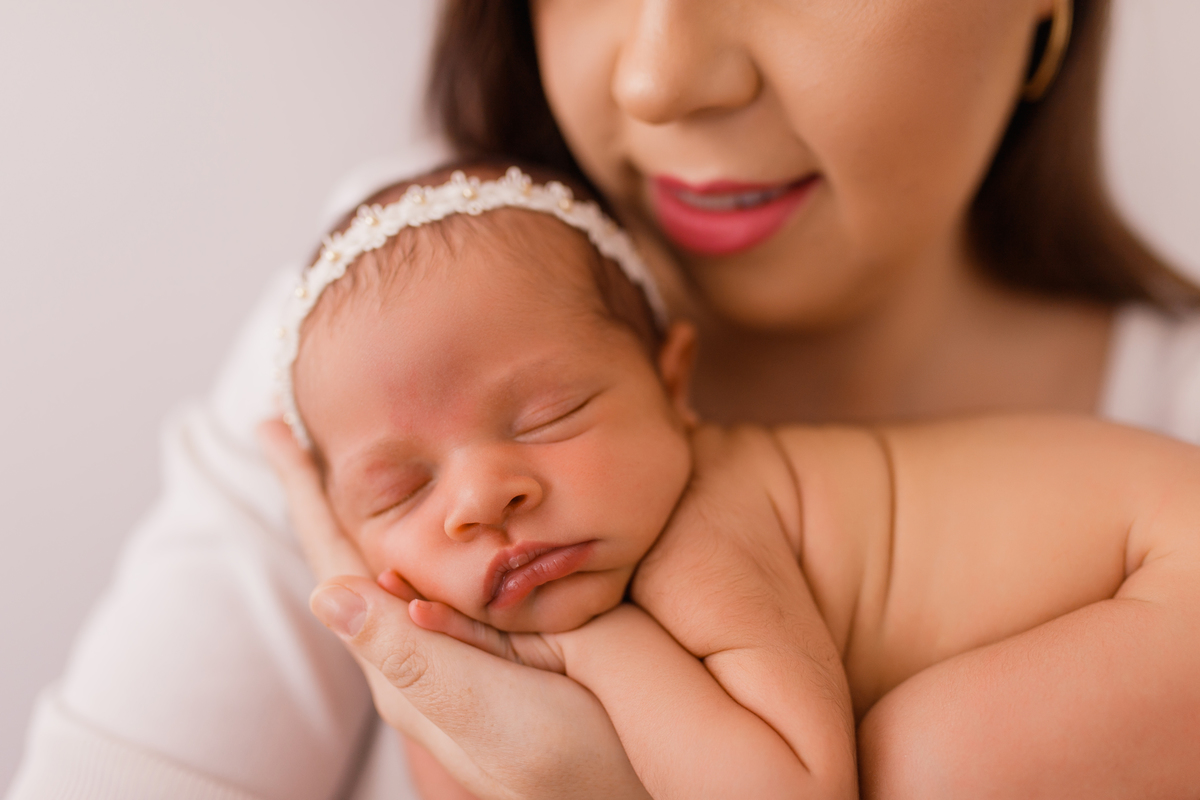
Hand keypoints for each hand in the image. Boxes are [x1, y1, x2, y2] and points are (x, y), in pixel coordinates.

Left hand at [257, 419, 648, 799]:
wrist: (639, 793)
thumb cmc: (570, 761)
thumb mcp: (485, 712)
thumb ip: (412, 655)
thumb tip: (325, 593)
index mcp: (404, 665)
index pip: (335, 564)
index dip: (304, 493)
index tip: (273, 427)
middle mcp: (421, 650)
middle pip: (353, 553)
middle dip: (324, 493)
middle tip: (295, 430)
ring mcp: (461, 645)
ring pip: (394, 558)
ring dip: (363, 506)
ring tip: (341, 461)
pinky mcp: (506, 639)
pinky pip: (443, 568)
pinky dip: (421, 526)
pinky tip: (427, 515)